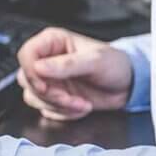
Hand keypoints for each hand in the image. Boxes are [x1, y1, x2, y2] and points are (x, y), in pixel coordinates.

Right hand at [16, 27, 133, 120]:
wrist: (128, 86)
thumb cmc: (115, 65)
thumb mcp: (95, 60)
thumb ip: (66, 64)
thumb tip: (39, 67)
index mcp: (52, 43)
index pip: (26, 54)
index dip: (32, 72)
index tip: (45, 86)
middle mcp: (46, 60)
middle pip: (27, 79)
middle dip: (49, 94)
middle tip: (70, 98)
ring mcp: (49, 80)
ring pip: (33, 96)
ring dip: (57, 105)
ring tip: (81, 104)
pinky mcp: (53, 96)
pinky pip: (45, 109)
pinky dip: (63, 113)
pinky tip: (81, 106)